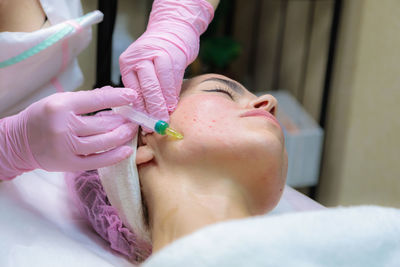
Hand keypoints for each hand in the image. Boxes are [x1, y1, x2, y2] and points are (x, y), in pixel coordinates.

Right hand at [0, 86, 137, 179]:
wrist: (19, 142)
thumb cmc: (42, 118)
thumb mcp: (60, 101)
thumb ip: (86, 98)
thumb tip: (112, 92)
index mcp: (60, 106)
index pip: (96, 100)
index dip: (118, 98)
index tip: (132, 96)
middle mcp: (64, 127)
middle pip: (103, 124)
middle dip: (123, 120)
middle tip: (134, 117)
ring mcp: (67, 148)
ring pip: (104, 142)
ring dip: (122, 135)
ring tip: (132, 130)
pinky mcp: (69, 164)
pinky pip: (98, 161)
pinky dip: (115, 156)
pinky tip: (127, 150)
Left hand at [119, 0, 213, 122]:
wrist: (173, 29)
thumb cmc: (158, 53)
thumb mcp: (143, 67)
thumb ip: (141, 86)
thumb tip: (144, 114)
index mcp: (127, 62)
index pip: (132, 91)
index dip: (139, 110)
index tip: (144, 125)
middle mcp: (139, 57)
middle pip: (145, 90)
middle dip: (152, 111)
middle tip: (156, 126)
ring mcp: (156, 55)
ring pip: (159, 87)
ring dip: (164, 106)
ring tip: (165, 118)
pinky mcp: (173, 55)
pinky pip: (172, 81)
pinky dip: (173, 95)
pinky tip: (173, 104)